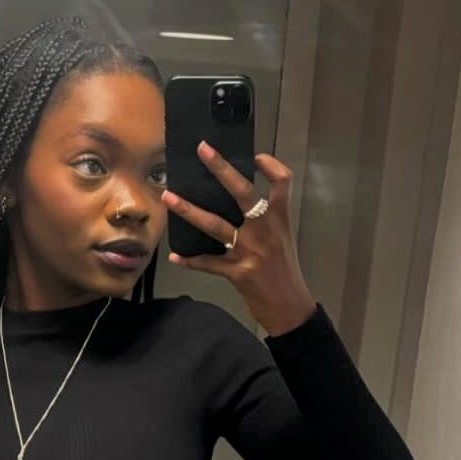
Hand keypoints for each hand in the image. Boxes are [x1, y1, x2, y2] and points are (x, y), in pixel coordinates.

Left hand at [164, 146, 316, 336]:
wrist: (291, 309)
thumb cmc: (285, 273)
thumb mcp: (283, 240)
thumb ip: (265, 221)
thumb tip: (238, 203)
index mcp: (280, 220)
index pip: (282, 182)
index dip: (270, 165)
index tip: (256, 157)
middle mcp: (265, 231)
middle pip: (243, 192)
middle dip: (221, 168)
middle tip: (203, 150)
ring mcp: (250, 252)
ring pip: (215, 225)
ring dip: (189, 210)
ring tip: (169, 197)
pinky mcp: (237, 273)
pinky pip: (208, 263)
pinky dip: (190, 260)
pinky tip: (175, 256)